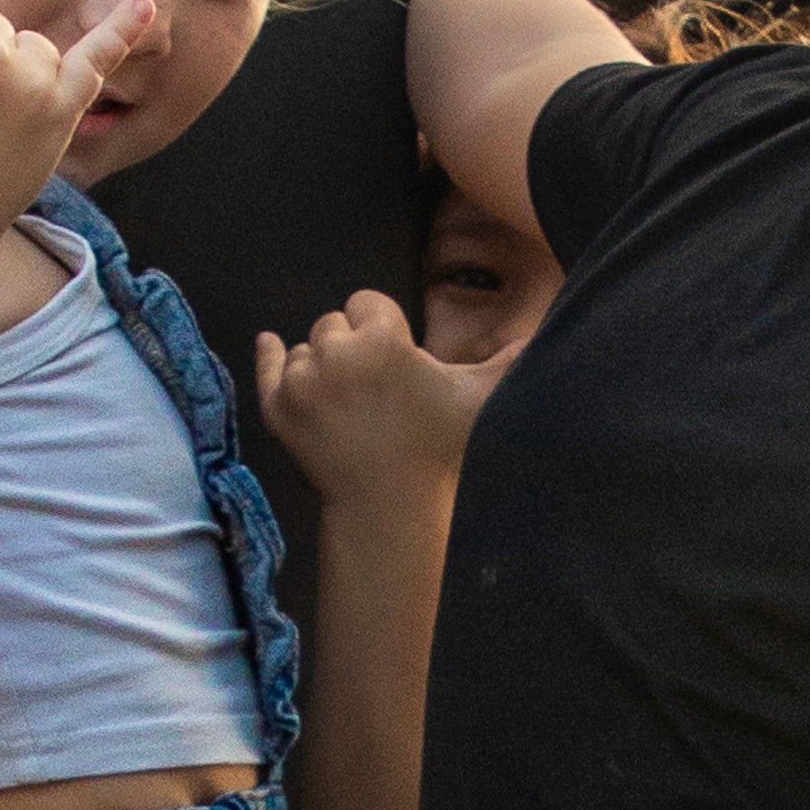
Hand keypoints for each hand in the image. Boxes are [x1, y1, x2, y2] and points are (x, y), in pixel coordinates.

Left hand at [255, 291, 486, 509]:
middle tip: (371, 386)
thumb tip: (542, 332)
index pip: (367, 303)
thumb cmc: (437, 450)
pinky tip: (271, 344)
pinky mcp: (276, 409)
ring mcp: (301, 382)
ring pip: (304, 348)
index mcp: (382, 339)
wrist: (389, 506)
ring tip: (345, 399)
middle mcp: (335, 352)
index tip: (393, 355)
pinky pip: (267, 368)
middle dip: (350, 345)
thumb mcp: (478, 400)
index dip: (381, 327)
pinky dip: (271, 356)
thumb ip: (508, 360)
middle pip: (332, 323)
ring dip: (320, 363)